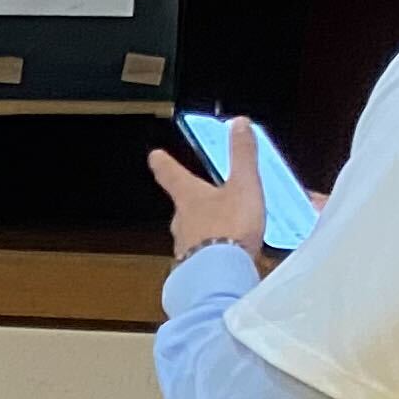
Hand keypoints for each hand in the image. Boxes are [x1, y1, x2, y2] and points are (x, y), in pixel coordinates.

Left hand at [151, 124, 272, 262]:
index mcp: (188, 197)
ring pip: (193, 232)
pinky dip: (214, 251)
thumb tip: (238, 123)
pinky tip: (227, 255)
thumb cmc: (230, 228)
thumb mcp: (243, 186)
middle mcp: (181, 221)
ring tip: (223, 227)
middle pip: (183, 206)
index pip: (171, 175)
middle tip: (202, 195)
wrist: (219, 275)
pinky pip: (204, 255)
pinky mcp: (195, 268)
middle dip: (192, 200)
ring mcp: (185, 246)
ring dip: (205, 228)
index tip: (154, 156)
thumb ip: (242, 156)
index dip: (164, 163)